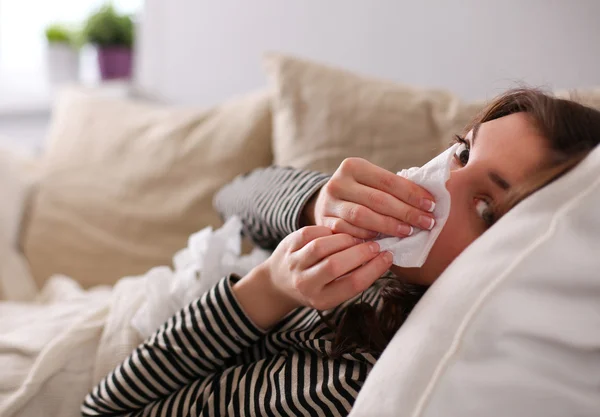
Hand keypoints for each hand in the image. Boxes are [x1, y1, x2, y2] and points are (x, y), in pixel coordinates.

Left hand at [233, 226, 391, 328]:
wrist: (279, 282)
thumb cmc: (316, 286)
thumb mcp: (333, 292)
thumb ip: (353, 277)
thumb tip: (383, 257)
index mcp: (321, 299)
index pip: (352, 284)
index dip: (374, 269)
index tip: (388, 256)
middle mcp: (305, 283)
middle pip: (335, 266)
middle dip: (360, 252)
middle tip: (375, 245)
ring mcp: (294, 263)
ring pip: (322, 247)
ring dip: (345, 240)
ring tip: (357, 239)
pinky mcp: (289, 245)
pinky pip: (311, 233)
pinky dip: (328, 230)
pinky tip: (338, 233)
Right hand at [304, 158, 435, 238]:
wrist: (325, 203)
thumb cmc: (360, 192)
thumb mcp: (371, 181)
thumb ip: (394, 185)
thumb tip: (431, 194)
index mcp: (353, 166)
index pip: (388, 180)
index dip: (412, 193)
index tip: (432, 205)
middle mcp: (338, 183)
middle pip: (378, 199)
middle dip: (406, 212)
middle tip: (427, 222)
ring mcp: (329, 204)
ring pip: (362, 217)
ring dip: (389, 226)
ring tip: (409, 232)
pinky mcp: (324, 223)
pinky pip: (350, 232)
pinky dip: (368, 237)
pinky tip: (383, 241)